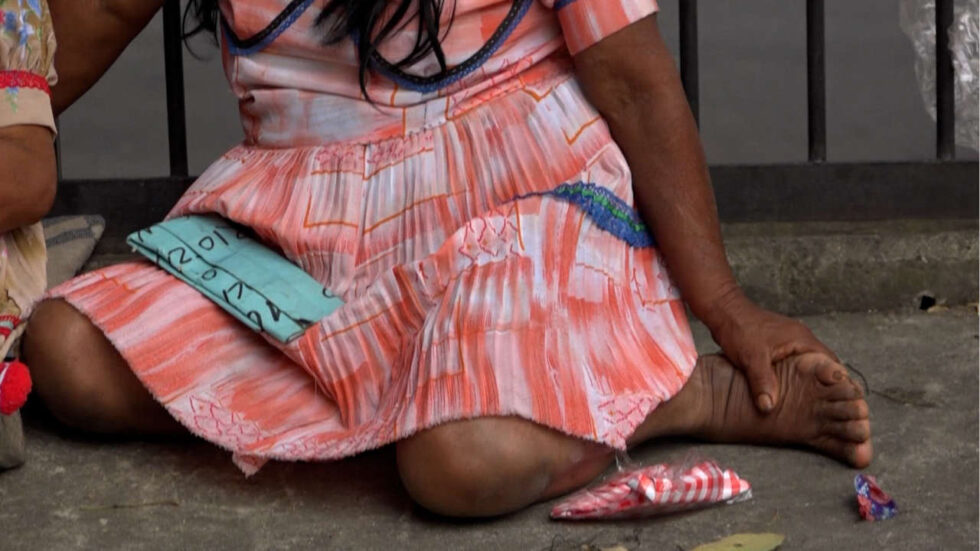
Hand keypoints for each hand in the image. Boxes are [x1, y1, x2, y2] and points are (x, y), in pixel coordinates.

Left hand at [705, 292, 838, 412]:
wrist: (723, 310)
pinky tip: (790, 394)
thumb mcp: (751, 358)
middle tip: (827, 410)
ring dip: (808, 383)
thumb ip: (762, 382)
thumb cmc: (738, 327)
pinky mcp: (779, 347)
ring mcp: (791, 342)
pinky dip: (795, 378)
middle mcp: (801, 340)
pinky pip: (794, 365)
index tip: (840, 403)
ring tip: (810, 406)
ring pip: (808, 367)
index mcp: (802, 340)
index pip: (832, 364)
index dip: (838, 384)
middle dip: (825, 387)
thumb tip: (769, 407)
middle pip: (823, 367)